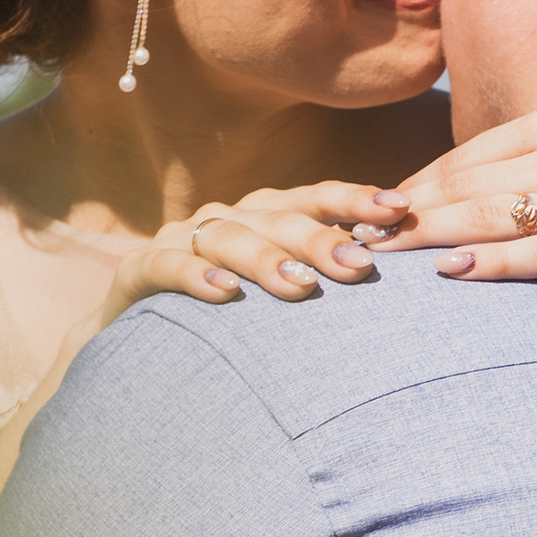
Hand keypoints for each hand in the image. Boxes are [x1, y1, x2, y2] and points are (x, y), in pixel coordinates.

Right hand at [110, 182, 393, 314]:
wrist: (137, 337)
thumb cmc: (227, 314)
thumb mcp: (276, 290)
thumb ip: (321, 274)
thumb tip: (390, 275)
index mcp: (264, 216)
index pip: (315, 199)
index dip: (355, 200)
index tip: (399, 210)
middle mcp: (226, 219)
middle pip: (277, 219)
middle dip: (320, 239)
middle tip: (360, 266)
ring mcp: (180, 240)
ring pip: (226, 237)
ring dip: (265, 259)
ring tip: (300, 287)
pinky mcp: (139, 271)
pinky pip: (167, 266)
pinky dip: (195, 275)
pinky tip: (224, 293)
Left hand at [381, 108, 536, 281]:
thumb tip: (502, 168)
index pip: (463, 158)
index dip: (412, 185)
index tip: (370, 208)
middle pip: (459, 188)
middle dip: (398, 214)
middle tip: (346, 235)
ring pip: (484, 218)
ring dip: (423, 236)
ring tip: (375, 254)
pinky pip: (536, 253)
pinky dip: (489, 262)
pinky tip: (449, 271)